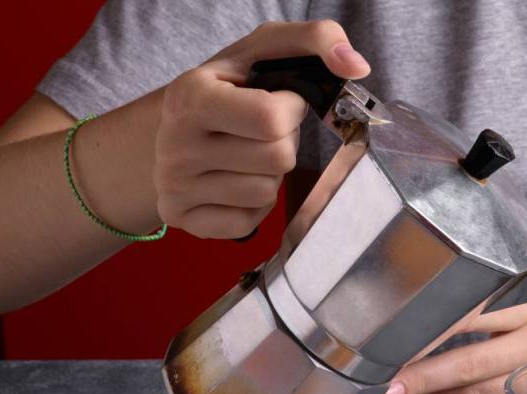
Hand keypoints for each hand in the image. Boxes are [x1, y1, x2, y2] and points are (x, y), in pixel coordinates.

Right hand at [154, 20, 369, 237]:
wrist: (170, 127)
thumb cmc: (229, 88)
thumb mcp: (263, 50)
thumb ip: (316, 39)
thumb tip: (357, 66)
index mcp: (192, 96)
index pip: (272, 118)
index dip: (291, 110)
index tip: (278, 101)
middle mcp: (175, 144)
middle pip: (278, 158)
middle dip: (285, 142)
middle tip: (261, 131)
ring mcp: (175, 187)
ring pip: (266, 193)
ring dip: (271, 174)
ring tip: (247, 154)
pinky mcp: (183, 219)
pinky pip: (249, 221)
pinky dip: (254, 204)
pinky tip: (235, 180)